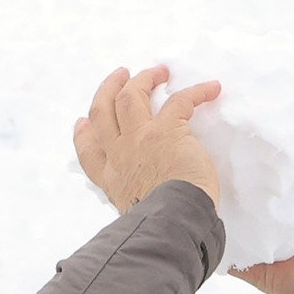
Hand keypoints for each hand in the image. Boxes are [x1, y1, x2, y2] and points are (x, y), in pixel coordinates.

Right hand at [71, 66, 224, 215]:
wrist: (173, 220)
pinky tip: (210, 89)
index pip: (88, 151)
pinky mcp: (167, 130)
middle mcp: (120, 154)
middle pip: (103, 111)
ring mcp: (140, 138)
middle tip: (121, 75)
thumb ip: (134, 196)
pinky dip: (197, 92)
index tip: (83, 121)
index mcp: (111, 178)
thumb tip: (145, 197)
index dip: (84, 133)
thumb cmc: (164, 222)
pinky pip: (180, 100)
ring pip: (130, 95)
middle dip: (109, 88)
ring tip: (158, 71)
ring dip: (143, 79)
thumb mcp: (134, 211)